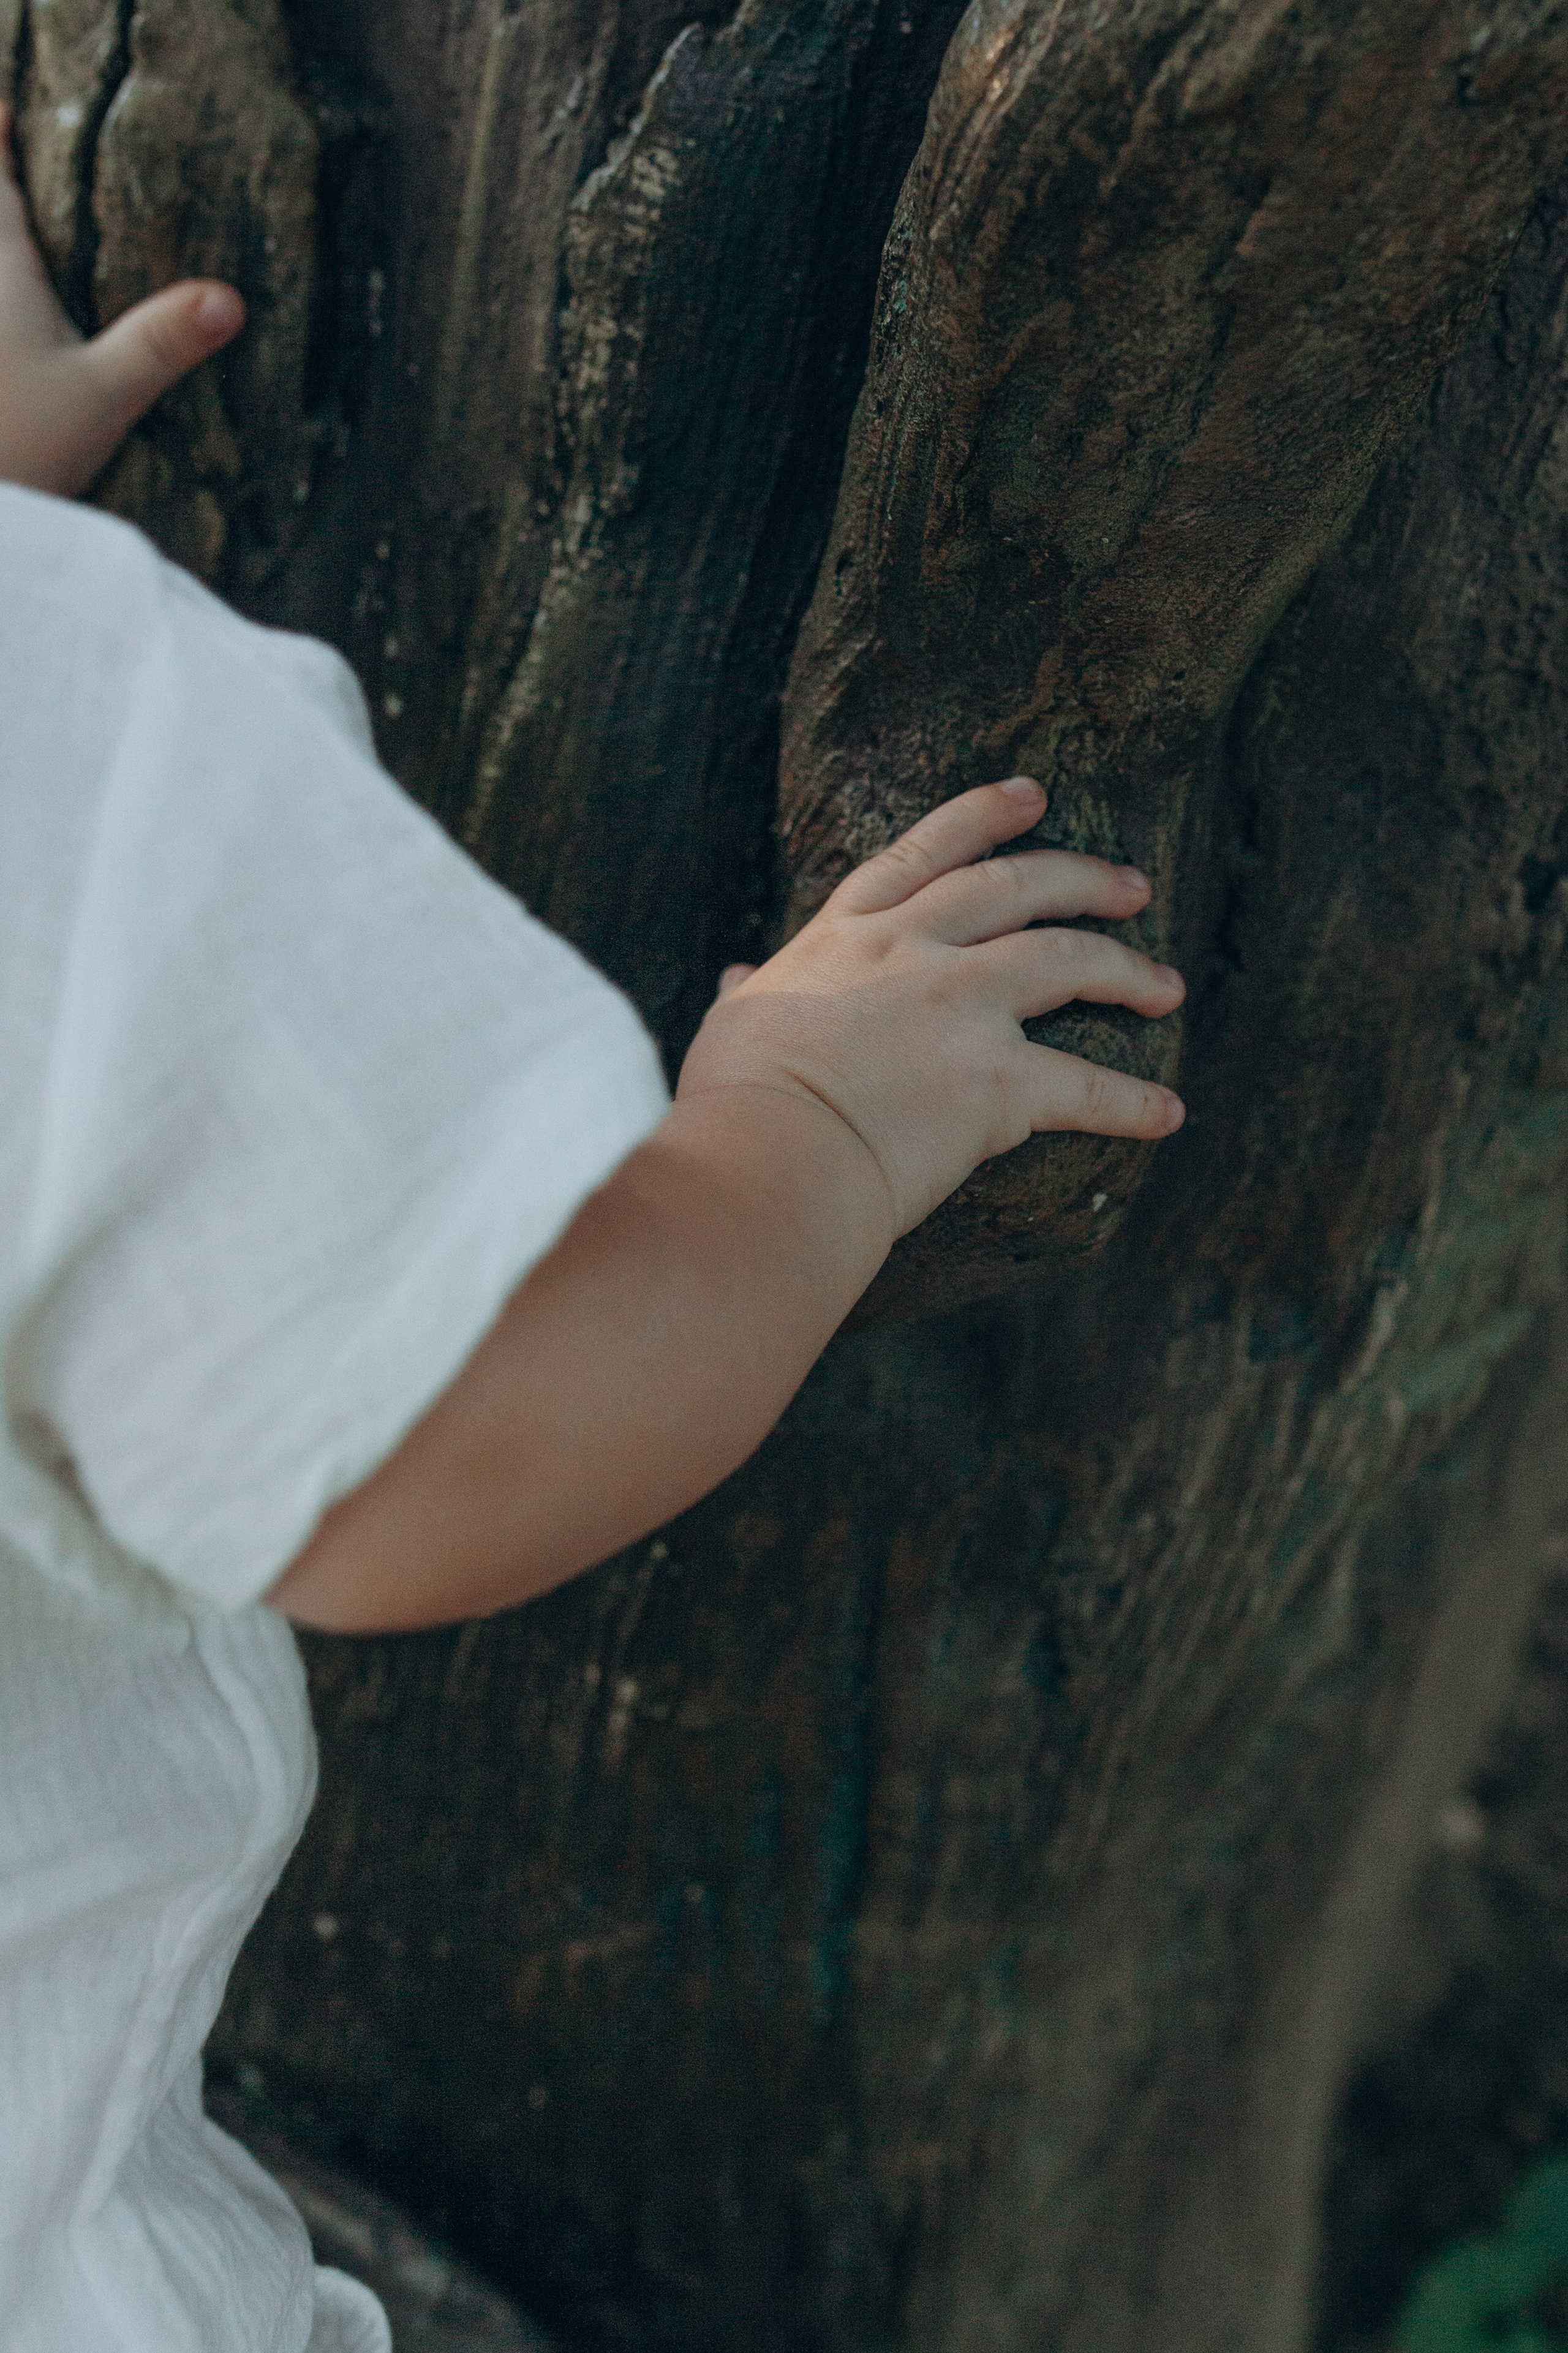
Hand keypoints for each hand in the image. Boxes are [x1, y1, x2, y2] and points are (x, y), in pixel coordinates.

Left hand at [0, 103, 244, 495]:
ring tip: (18, 260)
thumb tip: (230, 299)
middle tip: (7, 164)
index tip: (2, 109)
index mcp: (0, 272)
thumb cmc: (20, 445)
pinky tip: (18, 346)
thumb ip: (162, 342)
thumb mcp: (104, 395)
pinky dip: (3, 325)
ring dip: (1, 263)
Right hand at [683, 778, 1184, 1239]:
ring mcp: (960, 1008)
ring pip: (1067, 960)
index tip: (1034, 794)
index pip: (926, 851)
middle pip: (1016, 887)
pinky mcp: (998, 1081)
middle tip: (1132, 887)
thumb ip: (749, 992)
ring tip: (1165, 985)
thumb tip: (732, 977)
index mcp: (848, 934)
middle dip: (1083, 879)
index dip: (984, 815)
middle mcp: (912, 951)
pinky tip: (1166, 1114)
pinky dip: (1132, 1102)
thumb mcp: (733, 1023)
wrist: (770, 1157)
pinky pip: (1086, 1086)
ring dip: (1126, 969)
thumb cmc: (737, 1101)